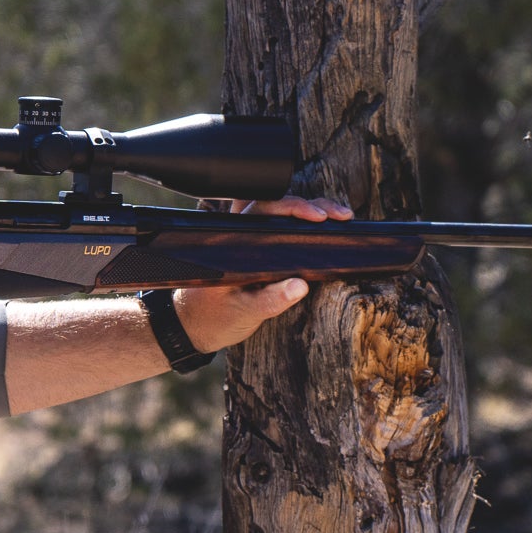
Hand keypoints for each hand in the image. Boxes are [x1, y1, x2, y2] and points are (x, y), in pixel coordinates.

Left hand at [172, 195, 354, 351]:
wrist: (191, 328)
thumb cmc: (212, 318)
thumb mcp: (243, 312)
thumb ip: (270, 300)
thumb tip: (301, 285)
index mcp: (231, 241)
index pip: (262, 210)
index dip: (292, 208)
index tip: (318, 216)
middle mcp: (238, 234)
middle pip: (276, 204)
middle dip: (310, 205)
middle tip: (340, 215)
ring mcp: (248, 241)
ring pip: (279, 214)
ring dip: (309, 211)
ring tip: (340, 218)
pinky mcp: (257, 253)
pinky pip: (281, 230)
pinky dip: (304, 227)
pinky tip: (326, 229)